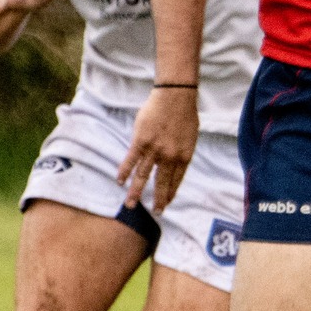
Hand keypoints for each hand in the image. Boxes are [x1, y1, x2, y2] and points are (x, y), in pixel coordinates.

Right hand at [117, 84, 198, 213]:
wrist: (175, 97)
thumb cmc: (185, 113)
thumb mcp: (190, 137)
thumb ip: (182, 151)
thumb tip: (176, 161)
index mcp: (184, 156)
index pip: (176, 180)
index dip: (170, 193)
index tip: (165, 203)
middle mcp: (169, 157)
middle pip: (161, 183)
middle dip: (157, 200)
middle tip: (154, 213)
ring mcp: (154, 150)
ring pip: (143, 176)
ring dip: (136, 191)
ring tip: (131, 204)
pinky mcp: (141, 142)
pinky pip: (131, 160)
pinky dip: (124, 172)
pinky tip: (120, 181)